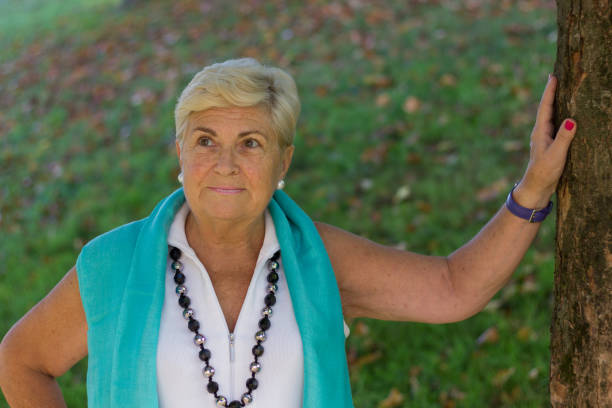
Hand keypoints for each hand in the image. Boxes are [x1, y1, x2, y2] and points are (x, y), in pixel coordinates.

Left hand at [515, 74, 576, 207]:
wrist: (537, 187)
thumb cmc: (545, 171)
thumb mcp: (556, 154)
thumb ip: (564, 137)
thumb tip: (571, 120)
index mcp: (540, 131)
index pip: (545, 107)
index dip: (549, 91)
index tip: (553, 76)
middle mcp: (540, 132)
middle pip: (546, 108)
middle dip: (551, 92)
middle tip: (556, 76)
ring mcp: (544, 137)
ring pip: (550, 115)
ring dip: (555, 102)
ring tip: (560, 89)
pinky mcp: (549, 143)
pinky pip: (555, 124)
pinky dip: (559, 114)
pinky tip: (565, 113)